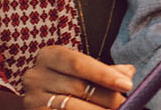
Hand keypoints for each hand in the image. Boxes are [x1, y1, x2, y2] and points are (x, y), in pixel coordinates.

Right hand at [20, 45, 135, 109]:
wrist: (42, 98)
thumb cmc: (66, 80)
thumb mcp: (81, 70)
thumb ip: (104, 71)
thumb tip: (128, 72)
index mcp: (49, 56)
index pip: (79, 64)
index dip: (105, 74)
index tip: (127, 85)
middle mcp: (36, 75)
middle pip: (78, 87)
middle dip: (107, 98)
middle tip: (125, 104)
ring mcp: (32, 98)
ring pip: (71, 106)